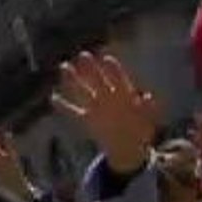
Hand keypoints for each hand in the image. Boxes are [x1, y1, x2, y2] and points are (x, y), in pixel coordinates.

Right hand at [52, 51, 157, 174]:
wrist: (128, 146)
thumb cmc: (140, 130)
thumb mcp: (148, 118)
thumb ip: (148, 107)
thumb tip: (147, 97)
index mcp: (124, 94)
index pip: (118, 78)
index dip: (113, 69)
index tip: (106, 59)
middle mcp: (109, 97)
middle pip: (98, 79)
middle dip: (90, 68)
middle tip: (82, 55)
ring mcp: (97, 107)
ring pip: (83, 90)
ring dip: (73, 80)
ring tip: (64, 68)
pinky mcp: (87, 119)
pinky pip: (73, 111)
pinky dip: (63, 106)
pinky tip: (53, 98)